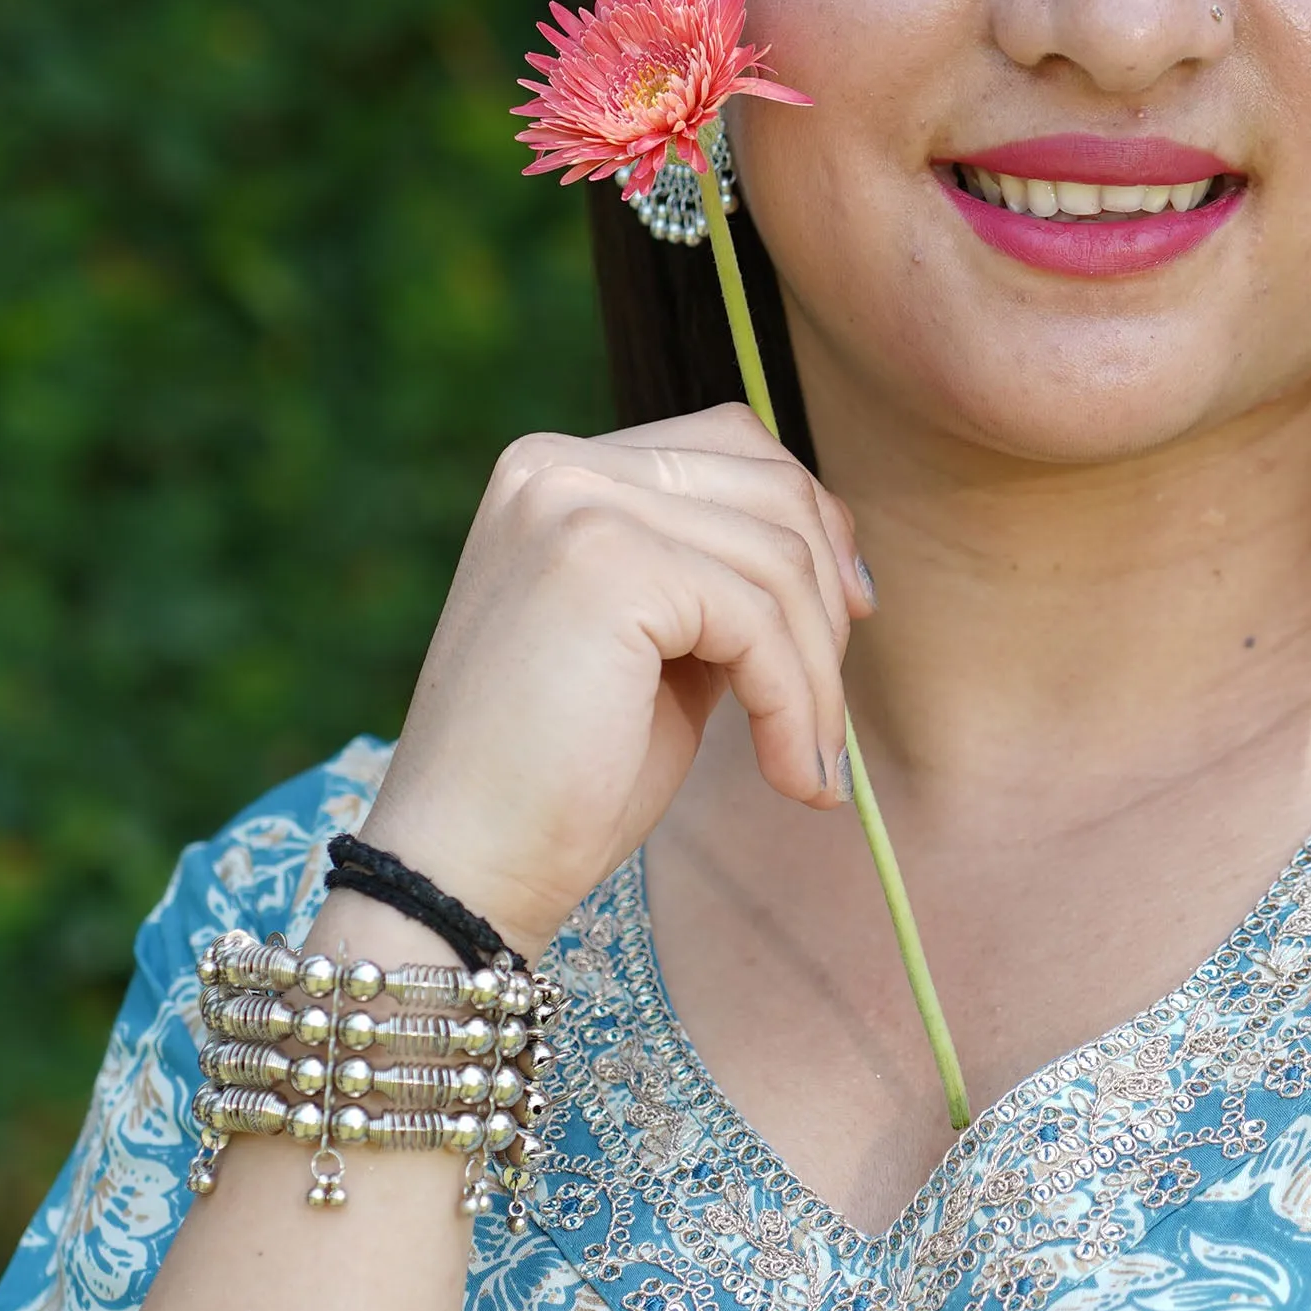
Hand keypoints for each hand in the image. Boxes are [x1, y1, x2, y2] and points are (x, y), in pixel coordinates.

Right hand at [361, 404, 872, 952]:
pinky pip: (758, 621)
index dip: (811, 524)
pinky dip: (795, 705)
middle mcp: (556, 465)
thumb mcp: (655, 648)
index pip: (731, 443)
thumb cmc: (559, 781)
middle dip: (827, 603)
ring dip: (820, 676)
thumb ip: (716, 579)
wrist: (461, 868)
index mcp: (556, 471)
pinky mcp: (605, 564)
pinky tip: (791, 777)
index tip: (849, 614)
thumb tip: (834, 554)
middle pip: (769, 485)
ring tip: (811, 766)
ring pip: (779, 557)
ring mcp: (575, 505)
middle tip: (831, 713)